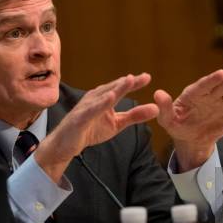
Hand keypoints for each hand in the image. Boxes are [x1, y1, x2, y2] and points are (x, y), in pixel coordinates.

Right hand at [35, 73, 158, 180]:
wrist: (66, 145)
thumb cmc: (90, 130)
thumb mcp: (117, 124)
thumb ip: (135, 116)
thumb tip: (156, 109)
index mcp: (104, 98)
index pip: (121, 88)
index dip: (134, 83)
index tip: (148, 77)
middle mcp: (95, 98)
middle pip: (113, 88)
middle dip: (128, 82)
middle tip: (143, 77)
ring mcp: (86, 108)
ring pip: (102, 96)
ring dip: (115, 88)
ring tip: (128, 81)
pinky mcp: (79, 119)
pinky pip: (91, 111)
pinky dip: (100, 104)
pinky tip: (110, 98)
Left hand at [154, 67, 222, 170]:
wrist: (192, 139)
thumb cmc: (177, 126)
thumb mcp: (167, 120)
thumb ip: (164, 108)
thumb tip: (157, 94)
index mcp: (193, 94)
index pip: (203, 86)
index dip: (212, 80)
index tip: (221, 74)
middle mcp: (209, 95)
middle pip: (220, 86)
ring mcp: (221, 102)